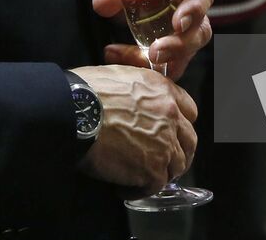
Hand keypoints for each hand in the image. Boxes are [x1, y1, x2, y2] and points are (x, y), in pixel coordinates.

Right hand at [72, 64, 197, 194]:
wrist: (76, 110)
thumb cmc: (88, 90)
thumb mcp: (122, 74)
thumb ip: (140, 89)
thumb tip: (137, 102)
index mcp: (163, 90)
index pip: (189, 110)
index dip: (180, 124)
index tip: (172, 133)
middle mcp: (170, 115)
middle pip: (189, 141)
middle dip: (178, 153)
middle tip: (163, 161)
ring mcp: (164, 143)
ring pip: (176, 166)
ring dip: (161, 173)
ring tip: (142, 178)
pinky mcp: (152, 168)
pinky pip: (155, 186)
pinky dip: (141, 190)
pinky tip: (126, 188)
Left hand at [92, 0, 212, 79]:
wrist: (122, 1)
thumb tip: (101, 3)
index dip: (194, 10)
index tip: (178, 23)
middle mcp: (192, 17)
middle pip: (198, 34)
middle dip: (178, 46)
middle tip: (155, 53)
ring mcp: (184, 39)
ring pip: (184, 57)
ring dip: (160, 63)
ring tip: (128, 58)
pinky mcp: (171, 58)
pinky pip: (165, 70)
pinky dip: (143, 68)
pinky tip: (116, 57)